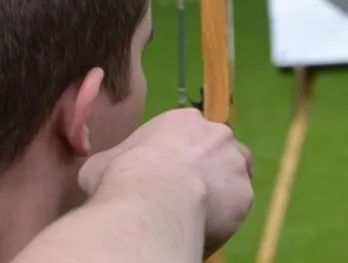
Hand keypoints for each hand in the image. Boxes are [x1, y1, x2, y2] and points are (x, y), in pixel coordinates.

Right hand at [79, 108, 253, 254]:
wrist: (152, 198)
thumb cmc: (122, 174)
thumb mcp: (103, 162)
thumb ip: (113, 161)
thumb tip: (102, 171)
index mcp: (184, 120)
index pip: (190, 135)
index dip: (180, 156)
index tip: (168, 175)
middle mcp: (217, 134)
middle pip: (217, 151)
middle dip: (206, 170)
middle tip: (187, 194)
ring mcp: (235, 163)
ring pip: (234, 176)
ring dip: (221, 190)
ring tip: (200, 213)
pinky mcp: (245, 194)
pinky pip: (237, 206)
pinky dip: (225, 216)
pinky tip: (205, 227)